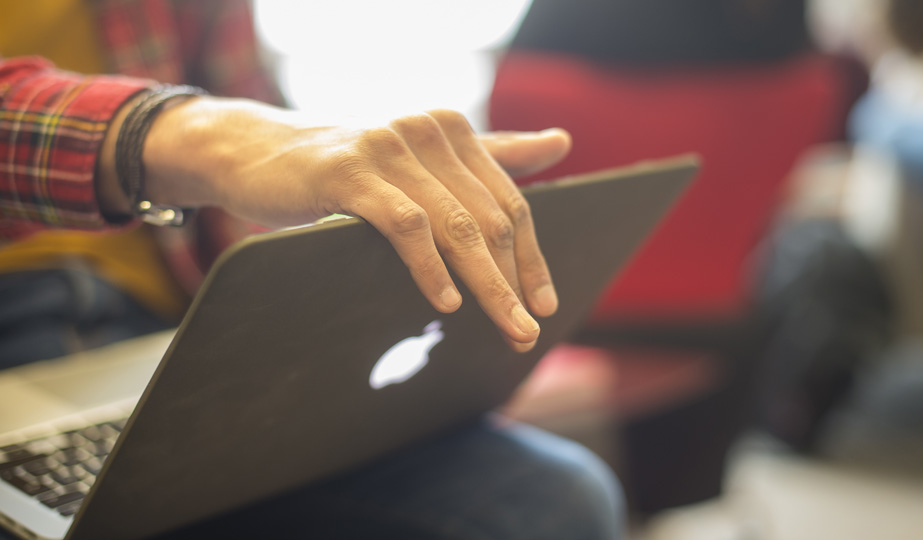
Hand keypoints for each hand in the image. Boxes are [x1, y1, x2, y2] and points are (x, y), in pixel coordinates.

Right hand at [104, 97, 570, 350]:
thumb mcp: (422, 159)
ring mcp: (388, 148)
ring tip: (506, 327)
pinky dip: (430, 267)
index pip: (509, 201)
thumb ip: (493, 151)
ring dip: (486, 285)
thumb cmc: (346, 167)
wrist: (256, 153)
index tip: (545, 305)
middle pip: (489, 217)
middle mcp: (427, 131)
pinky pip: (406, 225)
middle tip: (527, 331)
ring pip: (455, 225)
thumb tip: (561, 142)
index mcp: (452, 130)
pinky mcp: (349, 172)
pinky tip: (446, 302)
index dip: (531, 256)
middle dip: (514, 280)